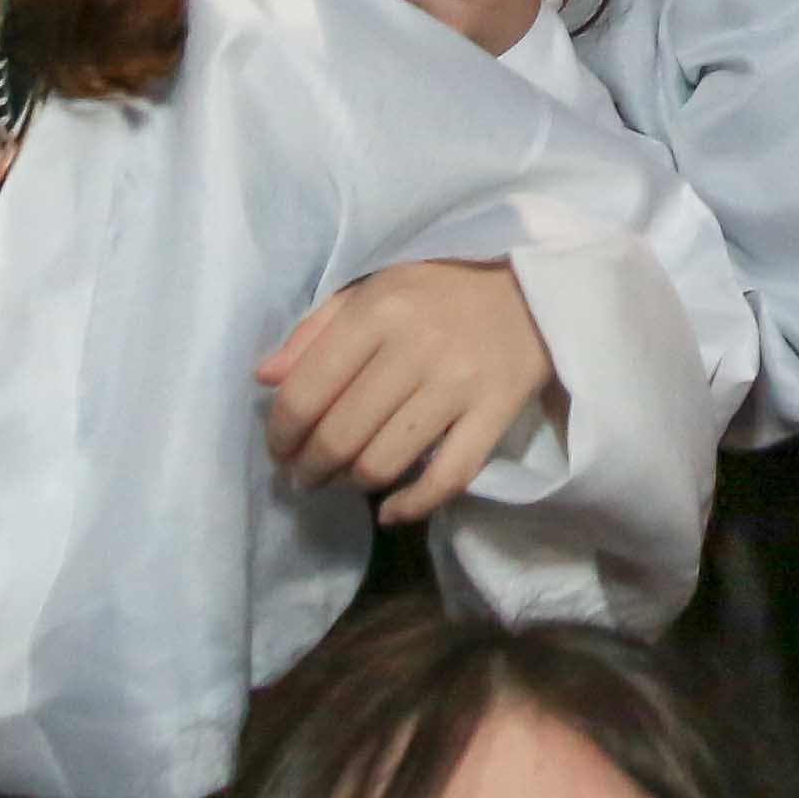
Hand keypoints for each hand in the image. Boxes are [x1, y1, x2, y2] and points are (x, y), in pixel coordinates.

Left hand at [258, 258, 554, 520]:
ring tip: (345, 480)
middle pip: (341, 435)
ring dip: (353, 483)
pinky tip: (390, 512)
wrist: (533, 285)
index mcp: (377, 311)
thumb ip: (316, 330)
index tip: (279, 449)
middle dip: (310, 468)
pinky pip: (447, 477)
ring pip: (385, 461)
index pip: (307, 392)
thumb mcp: (374, 287)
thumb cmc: (442, 286)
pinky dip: (412, 506)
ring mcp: (458, 384)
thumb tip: (265, 379)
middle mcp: (415, 348)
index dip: (281, 433)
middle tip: (304, 476)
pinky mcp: (496, 412)